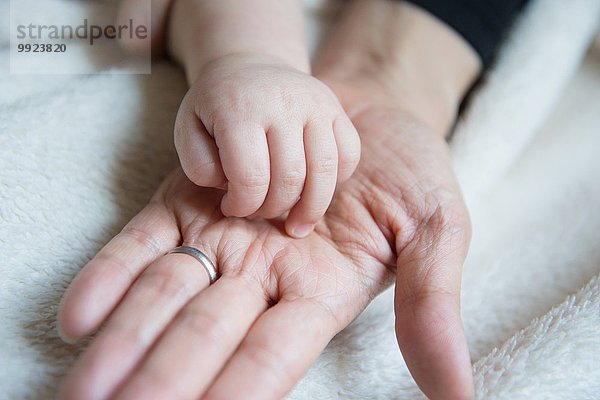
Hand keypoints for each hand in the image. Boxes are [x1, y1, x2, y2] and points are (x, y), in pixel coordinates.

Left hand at [58, 102, 472, 399]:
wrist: (363, 106)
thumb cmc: (407, 168)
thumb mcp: (436, 228)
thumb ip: (433, 301)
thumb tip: (457, 395)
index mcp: (319, 295)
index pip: (270, 357)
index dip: (236, 392)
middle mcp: (261, 279)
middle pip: (204, 336)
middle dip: (164, 378)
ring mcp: (220, 239)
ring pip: (165, 296)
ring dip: (125, 340)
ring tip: (85, 388)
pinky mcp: (188, 202)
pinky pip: (143, 242)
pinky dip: (111, 275)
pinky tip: (80, 314)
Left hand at [174, 53, 359, 237]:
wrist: (248, 65)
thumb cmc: (216, 107)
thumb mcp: (187, 130)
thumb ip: (198, 165)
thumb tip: (230, 188)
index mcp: (240, 109)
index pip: (250, 177)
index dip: (242, 205)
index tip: (232, 207)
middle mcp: (283, 102)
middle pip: (289, 178)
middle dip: (272, 209)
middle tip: (259, 212)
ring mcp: (315, 103)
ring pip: (325, 170)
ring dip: (310, 208)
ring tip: (295, 224)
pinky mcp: (336, 109)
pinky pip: (349, 156)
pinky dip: (336, 183)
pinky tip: (315, 192)